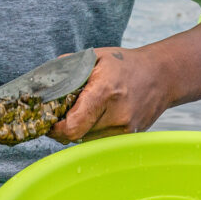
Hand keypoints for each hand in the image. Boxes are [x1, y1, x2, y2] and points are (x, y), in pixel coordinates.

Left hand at [47, 47, 171, 144]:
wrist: (161, 75)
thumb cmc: (124, 64)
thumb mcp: (93, 58)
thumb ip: (65, 70)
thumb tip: (39, 86)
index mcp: (105, 92)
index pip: (72, 126)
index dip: (55, 128)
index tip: (48, 120)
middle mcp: (118, 115)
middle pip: (76, 135)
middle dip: (64, 125)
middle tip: (63, 112)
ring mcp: (126, 130)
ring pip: (87, 140)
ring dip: (79, 129)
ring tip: (86, 109)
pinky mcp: (130, 137)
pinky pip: (100, 141)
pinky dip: (92, 131)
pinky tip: (98, 115)